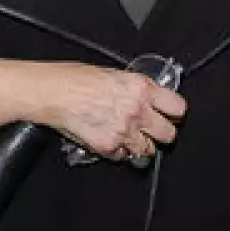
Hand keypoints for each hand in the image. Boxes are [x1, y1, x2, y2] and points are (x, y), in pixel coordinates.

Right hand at [36, 62, 185, 162]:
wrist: (51, 92)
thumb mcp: (113, 74)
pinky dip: (119, 151)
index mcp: (140, 88)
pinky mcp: (109, 147)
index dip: (174, 112)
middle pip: (168, 134)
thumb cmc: (74, 78)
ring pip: (148, 150)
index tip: (169, 114)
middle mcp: (137, 110)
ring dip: (140, 144)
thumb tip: (147, 98)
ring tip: (126, 135)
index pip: (178, 108)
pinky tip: (109, 138)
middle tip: (150, 129)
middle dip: (160, 132)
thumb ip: (135, 88)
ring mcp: (124, 131)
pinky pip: (124, 156)